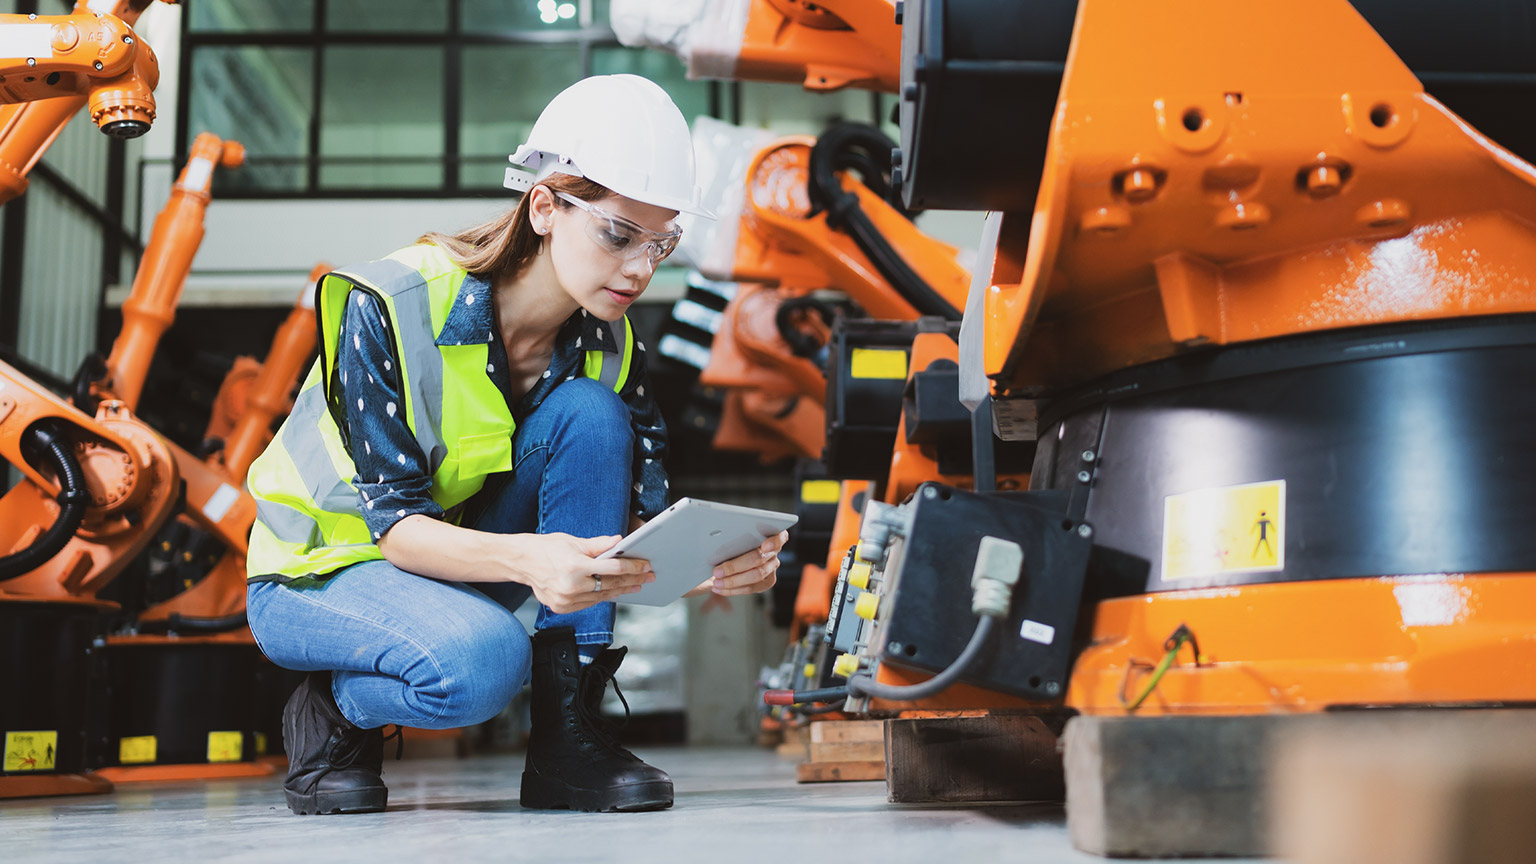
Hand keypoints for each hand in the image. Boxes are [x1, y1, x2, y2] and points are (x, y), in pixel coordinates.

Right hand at [511, 533, 654, 613]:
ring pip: (601, 597)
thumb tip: (619, 541)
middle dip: (632, 580)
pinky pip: (589, 603)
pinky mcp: (562, 608)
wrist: (521, 562)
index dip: (633, 567)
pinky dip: (603, 596)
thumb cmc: (546, 548)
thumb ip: (599, 544)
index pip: (612, 568)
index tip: (646, 566)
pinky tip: (614, 591)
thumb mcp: (574, 541)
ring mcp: (566, 600)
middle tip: (648, 576)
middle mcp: (571, 586)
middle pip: (610, 584)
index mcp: (575, 566)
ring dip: (621, 590)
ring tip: (635, 584)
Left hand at [686, 530, 788, 597]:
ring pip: (755, 576)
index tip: (764, 546)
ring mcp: (772, 568)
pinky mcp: (767, 582)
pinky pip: (751, 588)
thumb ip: (733, 534)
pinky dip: (733, 589)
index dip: (773, 542)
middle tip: (717, 570)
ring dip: (733, 581)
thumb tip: (717, 536)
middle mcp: (774, 552)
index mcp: (771, 534)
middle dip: (736, 566)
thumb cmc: (732, 539)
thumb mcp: (733, 533)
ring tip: (716, 582)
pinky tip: (719, 588)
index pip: (779, 536)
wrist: (732, 553)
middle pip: (759, 559)